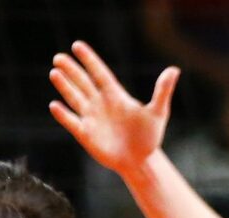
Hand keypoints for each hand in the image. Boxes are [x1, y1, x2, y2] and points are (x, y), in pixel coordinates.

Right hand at [49, 41, 176, 177]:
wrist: (140, 161)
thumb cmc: (149, 136)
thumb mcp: (158, 112)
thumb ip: (162, 91)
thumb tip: (174, 70)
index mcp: (115, 95)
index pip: (99, 73)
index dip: (89, 60)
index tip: (77, 45)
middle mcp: (101, 103)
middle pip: (83, 82)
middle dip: (71, 70)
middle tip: (58, 57)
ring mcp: (92, 118)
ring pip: (75, 98)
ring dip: (65, 86)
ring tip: (54, 72)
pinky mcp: (86, 135)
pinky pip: (72, 122)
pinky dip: (63, 115)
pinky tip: (54, 105)